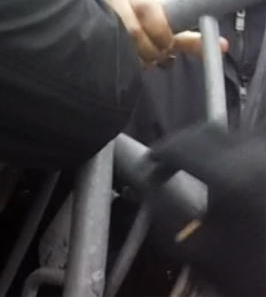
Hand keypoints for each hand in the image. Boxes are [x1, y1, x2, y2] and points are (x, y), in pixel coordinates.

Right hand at [101, 0, 216, 66]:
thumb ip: (189, 39)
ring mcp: (99, 14)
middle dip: (151, 48)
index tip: (168, 45)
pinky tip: (129, 60)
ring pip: (122, 41)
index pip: (149, 7)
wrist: (106, 34)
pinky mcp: (90, 28)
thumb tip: (222, 45)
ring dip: (138, 56)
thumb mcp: (167, 32)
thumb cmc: (144, 31)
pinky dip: (124, 59)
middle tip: (159, 56)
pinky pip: (108, 47)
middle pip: (134, 29)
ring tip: (145, 59)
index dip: (160, 30)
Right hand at [143, 123, 265, 295]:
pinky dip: (233, 155)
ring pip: (233, 136)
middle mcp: (255, 158)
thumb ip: (161, 211)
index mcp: (229, 175)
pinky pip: (253, 148)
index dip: (156, 153)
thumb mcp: (193, 248)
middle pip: (208, 131)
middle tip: (166, 163)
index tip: (147, 165)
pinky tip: (226, 175)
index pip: (180, 144)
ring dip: (208, 147)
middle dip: (181, 145)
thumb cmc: (245, 270)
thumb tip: (145, 184)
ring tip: (195, 167)